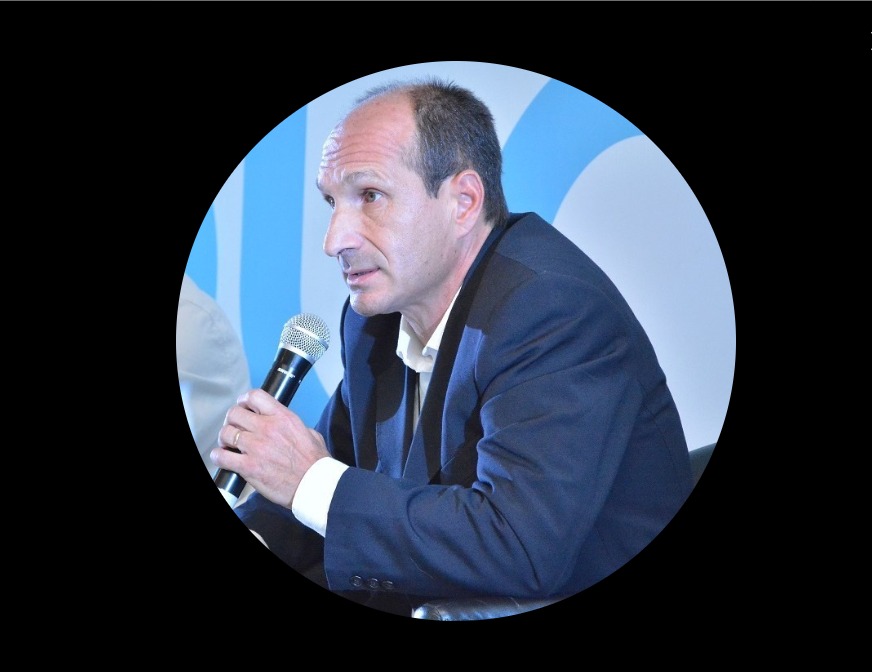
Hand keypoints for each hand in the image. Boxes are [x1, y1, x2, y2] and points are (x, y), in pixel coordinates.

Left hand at [211, 388, 329, 507]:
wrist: (315, 485)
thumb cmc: (315, 464)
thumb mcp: (310, 433)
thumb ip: (292, 425)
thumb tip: (283, 426)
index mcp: (283, 417)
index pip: (254, 396)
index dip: (244, 401)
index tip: (243, 407)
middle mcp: (267, 428)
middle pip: (234, 413)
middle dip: (232, 421)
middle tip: (235, 429)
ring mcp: (256, 447)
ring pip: (225, 433)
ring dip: (224, 439)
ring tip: (229, 445)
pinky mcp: (248, 467)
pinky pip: (221, 456)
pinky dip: (219, 457)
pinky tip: (224, 458)